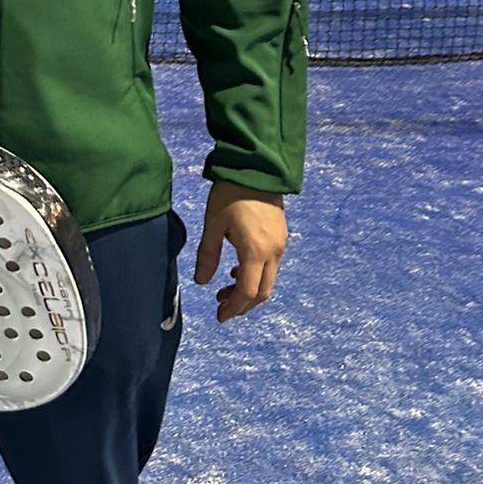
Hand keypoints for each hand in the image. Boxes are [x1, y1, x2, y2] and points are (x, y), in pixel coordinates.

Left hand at [193, 181, 287, 321]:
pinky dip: (255, 275)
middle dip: (242, 304)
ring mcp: (280, 244)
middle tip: (221, 307)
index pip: (248, 293)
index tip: (219, 315)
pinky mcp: (281, 236)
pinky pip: (271, 266)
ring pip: (268, 280)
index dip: (234, 308)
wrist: (257, 167)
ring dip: (248, 290)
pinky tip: (237, 270)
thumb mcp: (213, 225)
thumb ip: (208, 255)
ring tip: (225, 289)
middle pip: (262, 292)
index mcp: (256, 252)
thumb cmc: (230, 194)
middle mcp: (273, 252)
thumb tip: (201, 282)